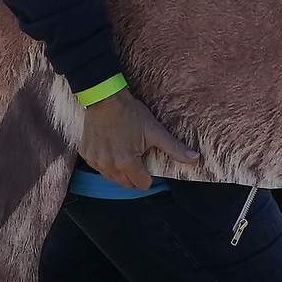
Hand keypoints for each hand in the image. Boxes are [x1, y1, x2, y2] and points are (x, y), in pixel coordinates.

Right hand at [78, 89, 196, 191]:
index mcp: (127, 162)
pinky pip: (98, 168)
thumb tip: (196, 159)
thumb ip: (174, 148)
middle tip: (136, 155)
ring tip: (123, 151)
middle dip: (134, 174)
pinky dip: (105, 162)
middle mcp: (109, 165)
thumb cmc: (131, 112)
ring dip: (119, 170)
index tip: (146, 160)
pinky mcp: (85, 154)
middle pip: (126, 184)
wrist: (104, 97)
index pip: (142, 185)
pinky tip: (110, 147)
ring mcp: (95, 161)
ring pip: (111, 178)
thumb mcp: (155, 130)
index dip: (148, 175)